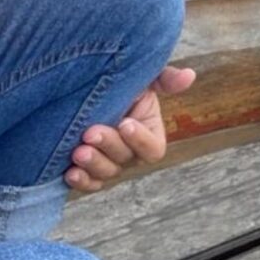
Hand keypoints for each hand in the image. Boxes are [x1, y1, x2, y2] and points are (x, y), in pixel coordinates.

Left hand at [65, 65, 196, 192]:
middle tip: (90, 133)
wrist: (81, 88)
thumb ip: (165, 78)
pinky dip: (81, 181)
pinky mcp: (86, 169)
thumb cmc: (118, 83)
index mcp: (148, 132)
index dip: (140, 140)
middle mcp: (130, 152)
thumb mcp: (143, 77)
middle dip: (109, 147)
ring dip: (94, 165)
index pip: (153, 148)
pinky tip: (70, 173)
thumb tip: (189, 75)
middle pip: (126, 160)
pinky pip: (88, 184)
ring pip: (107, 174)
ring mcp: (108, 162)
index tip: (125, 123)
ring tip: (77, 152)